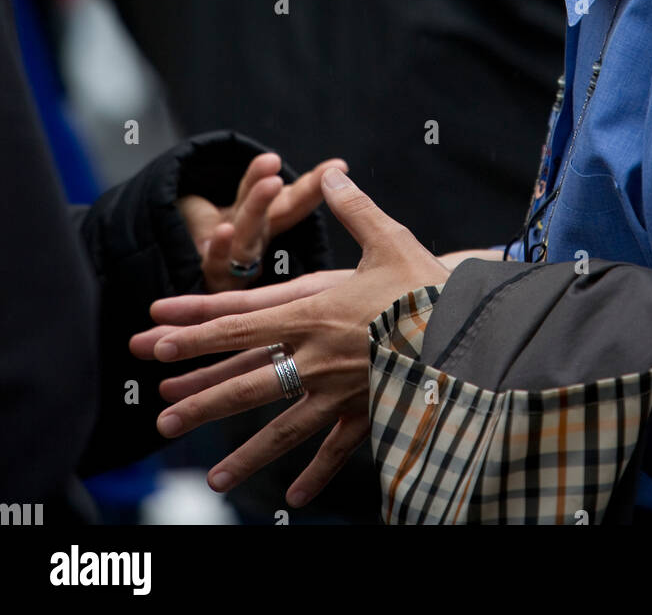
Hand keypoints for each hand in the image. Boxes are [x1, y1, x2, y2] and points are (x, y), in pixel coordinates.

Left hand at [146, 169, 447, 505]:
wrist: (473, 334)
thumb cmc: (428, 285)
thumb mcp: (389, 239)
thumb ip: (356, 209)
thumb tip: (334, 175)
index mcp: (315, 310)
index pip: (241, 320)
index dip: (197, 328)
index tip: (158, 337)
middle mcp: (317, 355)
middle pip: (247, 380)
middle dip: (201, 398)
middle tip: (160, 415)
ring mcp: (340, 390)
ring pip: (282, 426)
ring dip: (244, 452)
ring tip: (211, 478)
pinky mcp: (369, 411)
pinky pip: (337, 447)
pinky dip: (316, 472)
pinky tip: (292, 496)